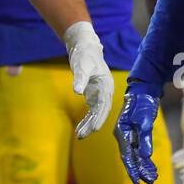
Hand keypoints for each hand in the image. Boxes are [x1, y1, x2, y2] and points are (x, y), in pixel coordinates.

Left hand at [64, 22, 113, 137]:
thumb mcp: (81, 65)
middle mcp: (105, 92)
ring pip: (96, 113)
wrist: (85, 48)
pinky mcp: (93, 95)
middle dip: (93, 124)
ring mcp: (100, 95)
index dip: (99, 118)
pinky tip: (80, 128)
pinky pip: (91, 111)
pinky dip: (86, 119)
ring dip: (89, 124)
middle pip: (101, 112)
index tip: (93, 129)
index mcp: (106, 86)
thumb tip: (77, 91)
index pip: (104, 105)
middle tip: (82, 135)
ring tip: (80, 135)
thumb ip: (80, 78)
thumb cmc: (85, 55)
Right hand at [115, 80, 160, 183]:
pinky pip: (141, 149)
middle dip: (140, 170)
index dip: (132, 169)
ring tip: (154, 177)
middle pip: (131, 157)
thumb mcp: (144, 120)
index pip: (127, 155)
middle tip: (149, 182)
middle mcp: (124, 135)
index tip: (137, 182)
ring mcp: (130, 135)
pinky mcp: (137, 133)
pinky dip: (147, 158)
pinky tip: (153, 167)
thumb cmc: (142, 103)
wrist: (143, 90)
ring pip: (137, 155)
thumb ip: (144, 138)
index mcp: (122, 132)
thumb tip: (145, 155)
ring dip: (145, 166)